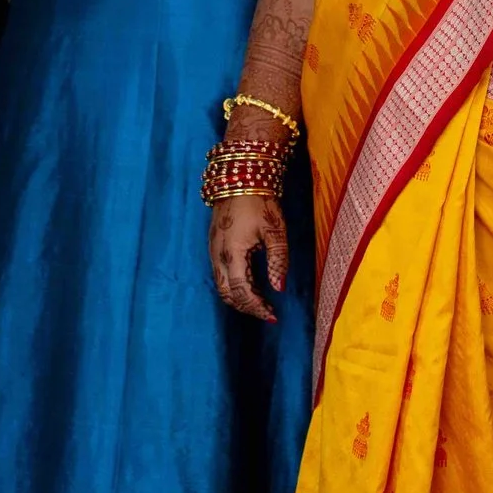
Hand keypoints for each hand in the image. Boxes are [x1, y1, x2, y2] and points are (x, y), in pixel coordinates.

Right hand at [209, 194, 287, 322]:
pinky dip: (233, 285)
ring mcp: (212, 249)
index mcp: (232, 253)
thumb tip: (279, 288)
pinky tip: (250, 284)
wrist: (240, 176)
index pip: (241, 291)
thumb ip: (278, 260)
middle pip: (227, 293)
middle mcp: (217, 255)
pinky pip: (219, 273)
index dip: (257, 307)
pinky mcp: (213, 244)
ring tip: (260, 301)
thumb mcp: (275, 230)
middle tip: (267, 312)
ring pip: (221, 285)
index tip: (273, 315)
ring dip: (239, 297)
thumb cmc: (260, 202)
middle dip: (246, 307)